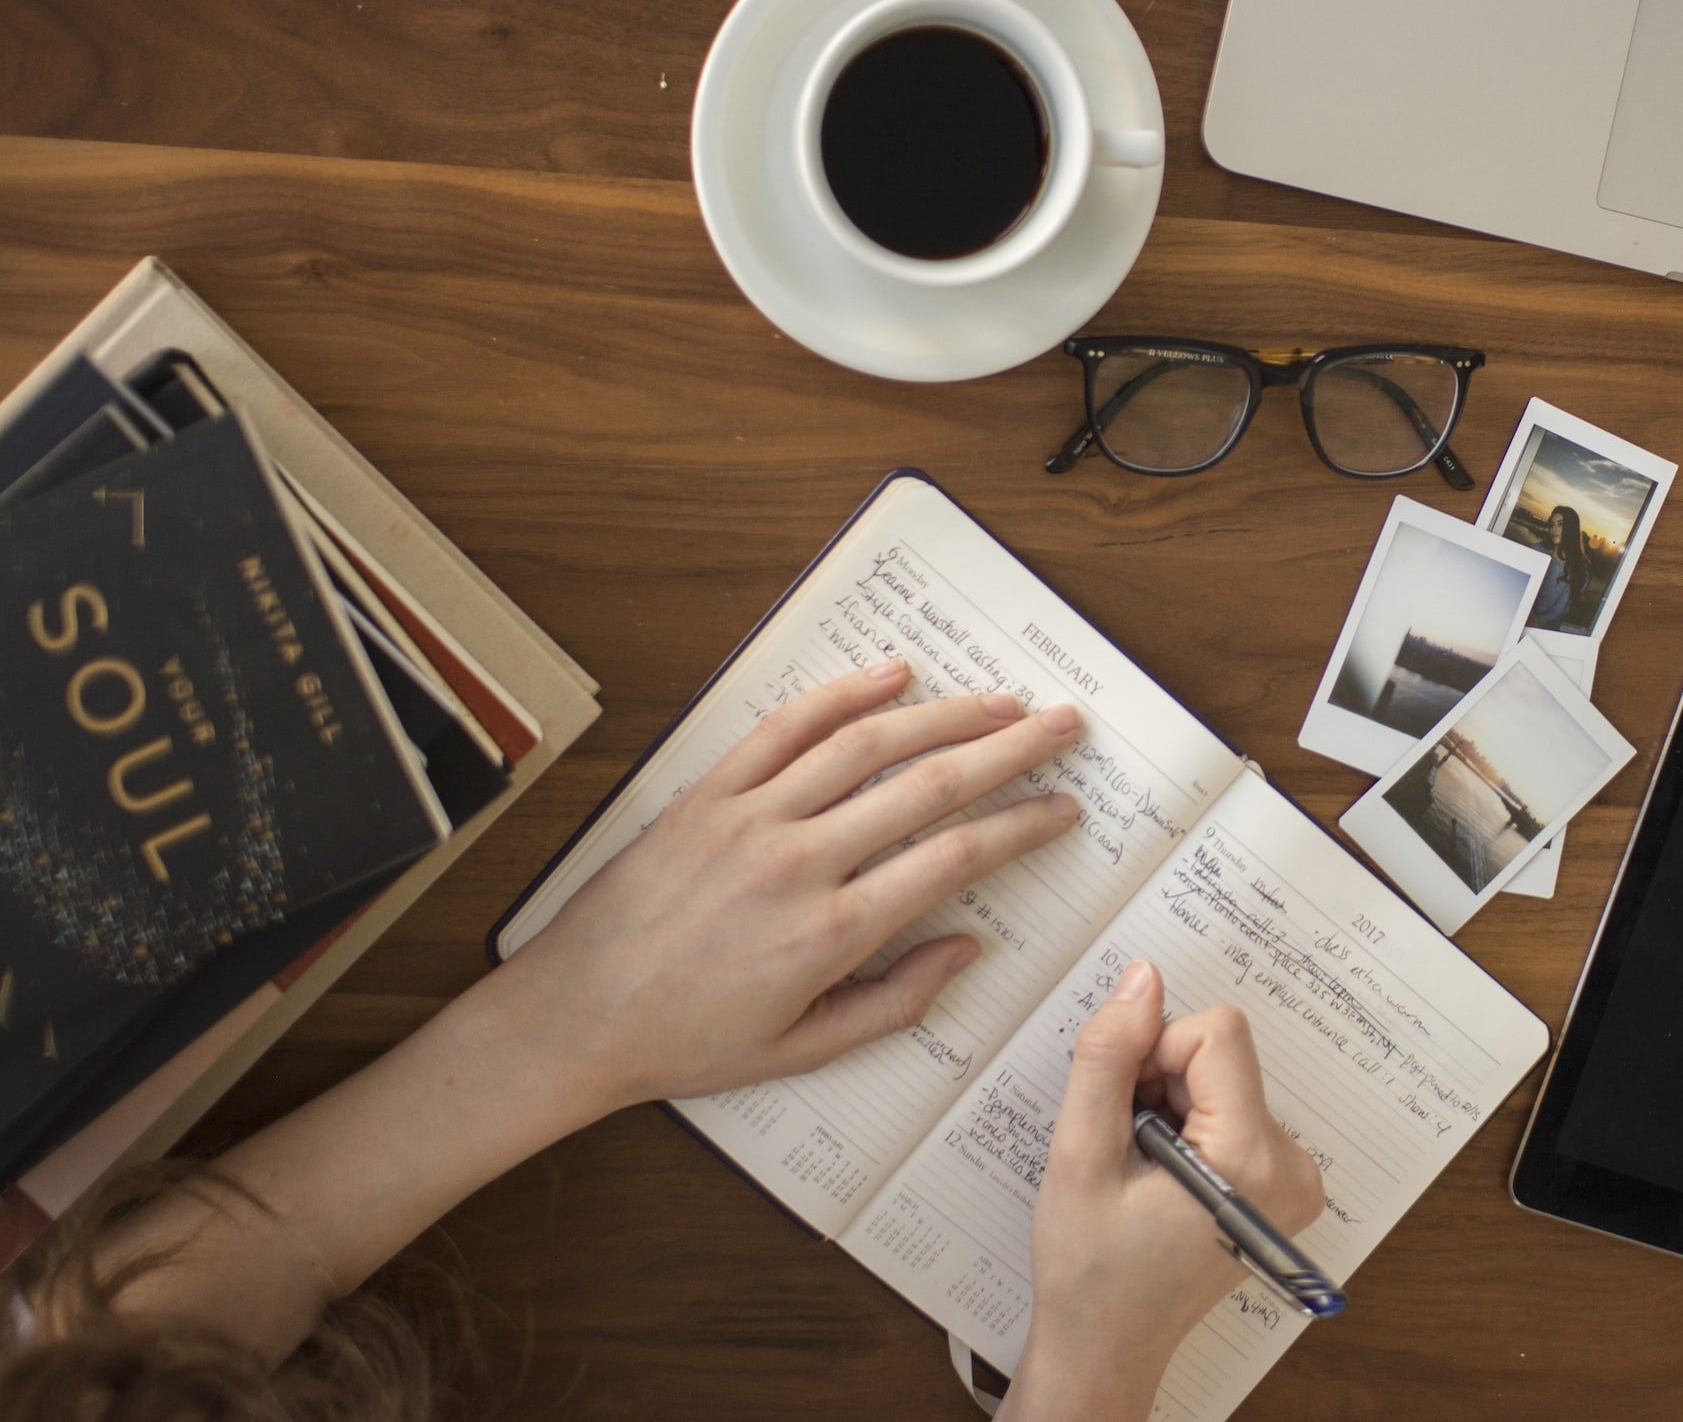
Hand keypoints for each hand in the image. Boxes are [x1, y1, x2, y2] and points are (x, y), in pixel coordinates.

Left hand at [494, 657, 1082, 1118]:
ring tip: (1000, 700)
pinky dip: (842, 694)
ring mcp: (750, 818)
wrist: (574, 1017)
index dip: (1022, 827)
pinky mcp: (708, 794)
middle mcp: (798, 863)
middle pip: (928, 785)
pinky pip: (784, 728)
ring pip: (866, 744)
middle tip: (1063, 726)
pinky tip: (893, 675)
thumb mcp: (803, 1050)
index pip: (954, 858)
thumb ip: (895, 1002)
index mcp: (830, 934)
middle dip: (1009, 749)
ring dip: (944, 714)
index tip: (1063, 809)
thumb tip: (968, 949)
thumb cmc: (687, 1042)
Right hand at [1006, 962, 1325, 1421]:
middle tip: (1126, 1149)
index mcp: (1252, 1160)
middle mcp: (1293, 1166)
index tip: (1124, 1111)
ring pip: (1222, 1076)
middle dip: (1159, 1082)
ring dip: (1169, 1104)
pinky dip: (1188, 1124)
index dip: (1154, 1054)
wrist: (1108, 1345)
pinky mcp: (1281, 1181)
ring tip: (1140, 1170)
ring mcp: (1294, 1177)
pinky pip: (1232, 1106)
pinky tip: (1161, 1176)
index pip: (1217, 1033)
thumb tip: (1143, 978)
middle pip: (1221, 1053)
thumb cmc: (1090, 1269)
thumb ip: (1108, 1058)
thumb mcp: (1080, 1156)